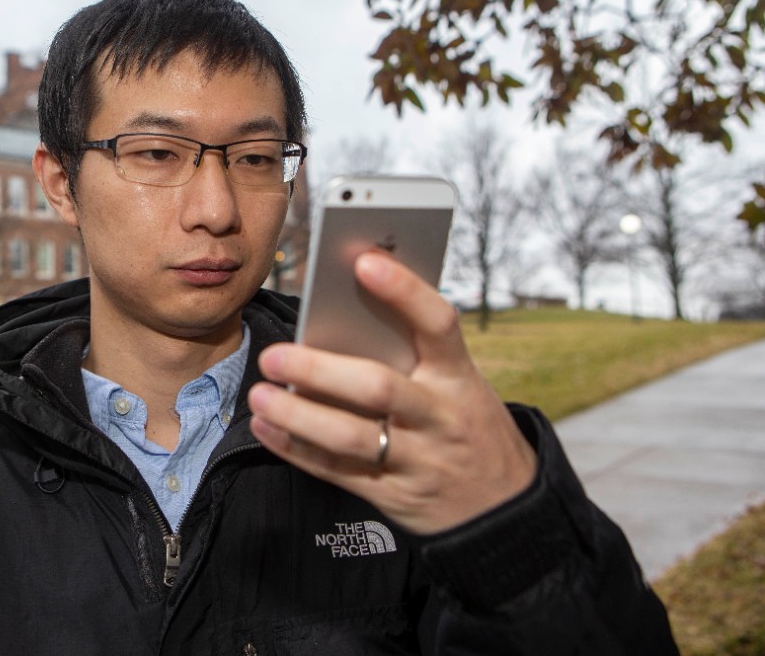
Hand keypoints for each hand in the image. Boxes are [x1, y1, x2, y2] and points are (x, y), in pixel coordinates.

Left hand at [249, 251, 536, 534]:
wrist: (504, 504)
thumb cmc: (462, 421)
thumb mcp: (457, 383)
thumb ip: (410, 354)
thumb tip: (335, 315)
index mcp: (459, 376)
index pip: (438, 324)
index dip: (404, 291)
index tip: (363, 261)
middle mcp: (441, 416)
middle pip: (379, 388)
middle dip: (320, 369)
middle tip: (273, 355)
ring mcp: (418, 459)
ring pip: (351, 438)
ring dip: (298, 415)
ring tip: (261, 394)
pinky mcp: (393, 494)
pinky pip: (337, 472)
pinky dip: (296, 448)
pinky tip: (267, 426)